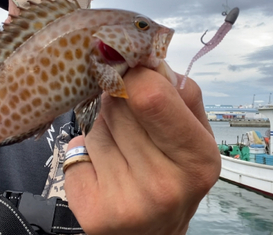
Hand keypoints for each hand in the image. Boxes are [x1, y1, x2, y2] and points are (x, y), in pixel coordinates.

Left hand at [65, 66, 219, 234]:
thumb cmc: (178, 179)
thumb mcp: (197, 139)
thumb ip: (183, 97)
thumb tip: (149, 61)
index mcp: (197, 160)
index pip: (150, 96)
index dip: (135, 76)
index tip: (133, 74)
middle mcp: (162, 186)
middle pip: (117, 107)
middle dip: (120, 101)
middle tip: (132, 120)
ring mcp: (124, 203)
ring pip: (95, 128)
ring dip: (104, 128)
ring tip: (123, 150)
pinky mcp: (91, 212)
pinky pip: (74, 153)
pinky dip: (86, 154)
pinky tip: (105, 169)